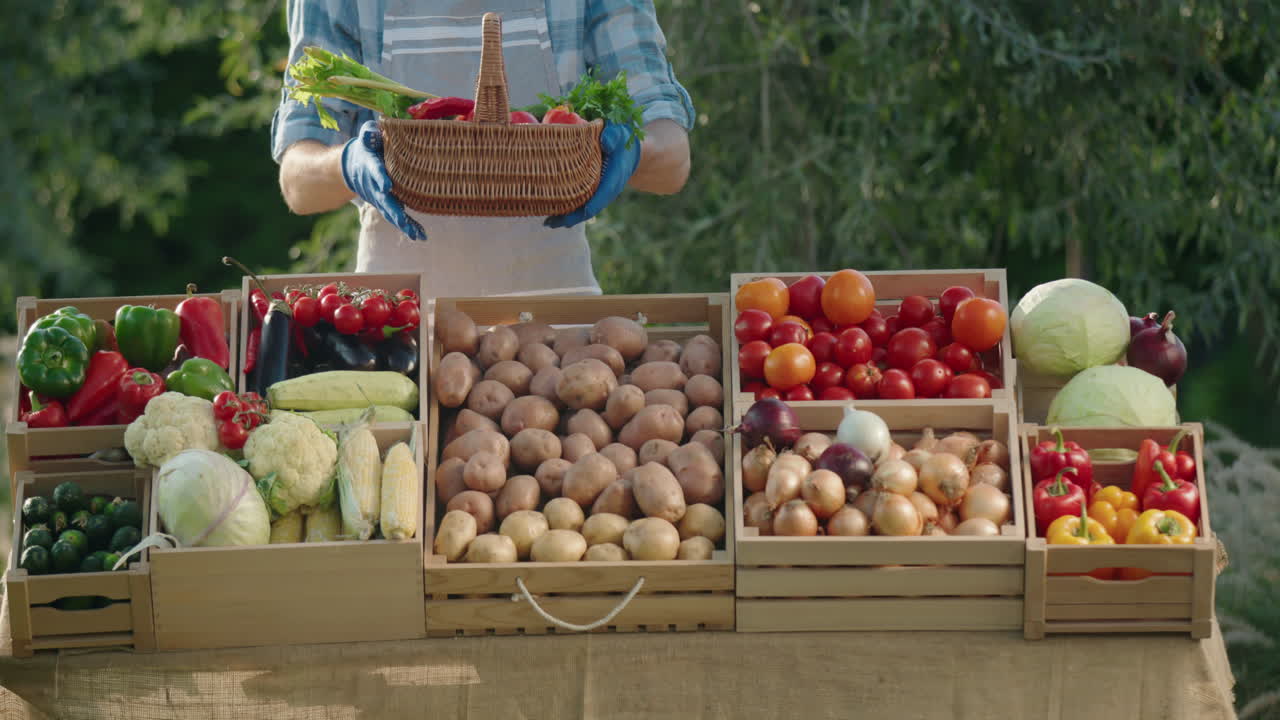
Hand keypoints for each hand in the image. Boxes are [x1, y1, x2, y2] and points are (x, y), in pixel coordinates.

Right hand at [341, 120, 425, 240]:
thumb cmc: (368, 146)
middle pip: (383, 199)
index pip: (375, 171)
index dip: (380, 178)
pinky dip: (408, 226)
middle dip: (393, 210)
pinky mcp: (386, 204)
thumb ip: (369, 132)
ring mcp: (379, 198)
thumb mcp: (367, 135)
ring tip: (416, 235)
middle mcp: (373, 185)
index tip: (387, 185)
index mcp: (370, 164)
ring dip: (403, 224)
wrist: (354, 166)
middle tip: (402, 220)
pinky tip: (420, 235)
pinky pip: (396, 216)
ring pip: (390, 212)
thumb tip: (373, 131)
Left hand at [545, 122, 640, 228]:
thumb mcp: (619, 135)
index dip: (580, 212)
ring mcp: (599, 194)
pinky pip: (582, 203)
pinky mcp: (594, 191)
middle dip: (568, 218)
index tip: (564, 217)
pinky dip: (569, 207)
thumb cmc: (622, 142)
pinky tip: (554, 209)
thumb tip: (604, 140)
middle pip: (586, 211)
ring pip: (583, 210)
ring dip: (566, 216)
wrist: (629, 151)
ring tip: (548, 221)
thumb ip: (613, 137)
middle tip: (548, 222)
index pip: (596, 202)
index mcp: (611, 182)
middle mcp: (605, 193)